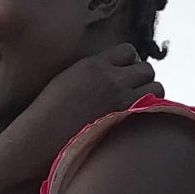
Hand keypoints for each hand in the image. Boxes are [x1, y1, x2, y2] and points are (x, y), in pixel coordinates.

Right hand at [0, 45, 157, 178]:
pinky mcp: (127, 120)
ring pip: (156, 87)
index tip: (124, 79)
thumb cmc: (46, 119)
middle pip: (146, 68)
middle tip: (133, 98)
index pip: (128, 51)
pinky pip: (154, 108)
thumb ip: (90, 75)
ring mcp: (120, 99)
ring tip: (136, 112)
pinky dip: (151, 114)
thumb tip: (111, 75)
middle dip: (143, 81)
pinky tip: (138, 124)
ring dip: (151, 97)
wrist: (38, 142)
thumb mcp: (65, 83)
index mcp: (91, 65)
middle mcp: (108, 78)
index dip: (129, 65)